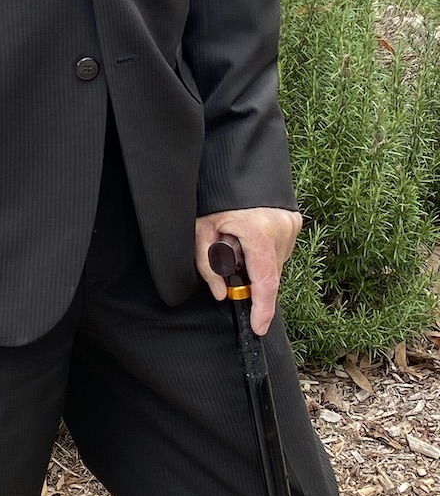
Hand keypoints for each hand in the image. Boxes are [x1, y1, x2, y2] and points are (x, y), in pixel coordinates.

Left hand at [195, 206, 301, 335]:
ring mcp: (291, 223)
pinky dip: (264, 252)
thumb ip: (208, 266)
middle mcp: (282, 228)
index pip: (265, 281)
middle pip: (270, 273)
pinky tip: (247, 236)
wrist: (232, 167)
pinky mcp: (294, 220)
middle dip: (250, 278)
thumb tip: (222, 294)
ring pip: (275, 262)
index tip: (258, 327)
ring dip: (256, 263)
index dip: (263, 309)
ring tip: (235, 240)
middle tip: (228, 260)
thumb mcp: (201, 231)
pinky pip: (280, 249)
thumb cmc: (214, 197)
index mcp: (259, 231)